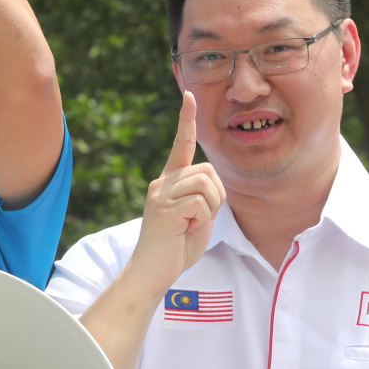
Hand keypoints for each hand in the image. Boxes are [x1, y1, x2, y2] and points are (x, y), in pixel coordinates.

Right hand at [125, 93, 225, 292]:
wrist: (151, 273)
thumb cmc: (175, 248)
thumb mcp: (195, 216)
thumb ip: (202, 196)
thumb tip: (211, 182)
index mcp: (168, 182)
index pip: (181, 146)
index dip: (186, 120)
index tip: (189, 95)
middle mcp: (162, 183)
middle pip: (208, 170)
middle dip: (217, 196)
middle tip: (201, 219)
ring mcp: (161, 195)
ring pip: (206, 184)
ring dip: (211, 207)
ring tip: (192, 225)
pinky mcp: (166, 209)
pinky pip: (201, 204)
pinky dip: (202, 220)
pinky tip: (185, 231)